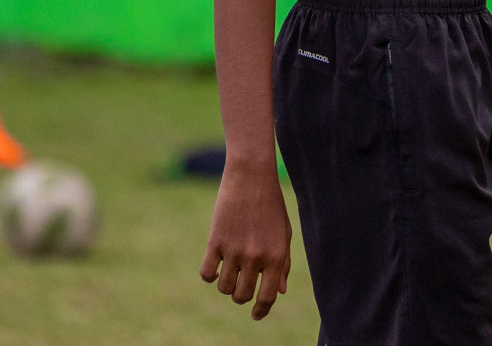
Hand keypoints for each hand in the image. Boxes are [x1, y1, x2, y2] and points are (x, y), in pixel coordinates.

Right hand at [199, 159, 292, 319]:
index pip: (267, 297)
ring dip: (226, 285)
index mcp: (277, 256)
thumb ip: (283, 264)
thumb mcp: (284, 233)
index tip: (255, 314)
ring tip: (230, 271)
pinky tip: (216, 265)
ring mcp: (234, 250)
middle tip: (242, 285)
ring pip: (224, 288)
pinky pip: (207, 274)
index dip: (260, 311)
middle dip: (241, 296)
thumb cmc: (271, 205)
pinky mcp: (215, 241)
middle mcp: (256, 257)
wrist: (252, 176)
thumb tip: (279, 292)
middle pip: (242, 296)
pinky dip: (210, 274)